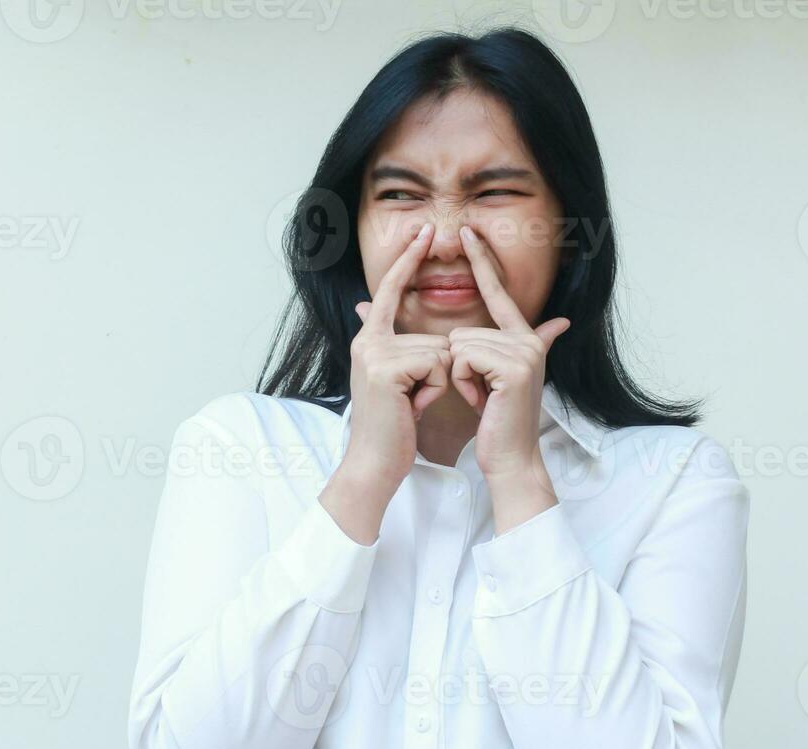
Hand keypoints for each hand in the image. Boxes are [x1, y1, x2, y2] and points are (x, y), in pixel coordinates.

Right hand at [337, 222, 451, 494]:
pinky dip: (434, 390)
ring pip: (440, 351)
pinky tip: (412, 407)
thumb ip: (393, 343)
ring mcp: (374, 352)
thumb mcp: (396, 378)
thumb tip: (367, 308)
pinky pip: (436, 364)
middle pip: (433, 334)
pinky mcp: (386, 368)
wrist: (375, 462)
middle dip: (437, 372)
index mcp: (371, 339)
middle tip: (412, 399)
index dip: (408, 259)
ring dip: (437, 384)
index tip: (425, 228)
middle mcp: (368, 340)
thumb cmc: (393, 426)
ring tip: (411, 404)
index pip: (391, 290)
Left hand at [448, 225, 571, 481]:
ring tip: (482, 398)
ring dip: (460, 378)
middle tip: (481, 394)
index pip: (498, 292)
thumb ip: (491, 345)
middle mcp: (529, 340)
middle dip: (459, 368)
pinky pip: (463, 358)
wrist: (509, 457)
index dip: (483, 261)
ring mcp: (525, 352)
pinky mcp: (515, 367)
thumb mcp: (490, 377)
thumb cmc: (495, 420)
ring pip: (459, 345)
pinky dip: (463, 383)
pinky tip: (482, 400)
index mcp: (524, 338)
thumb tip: (551, 321)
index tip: (468, 230)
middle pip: (463, 330)